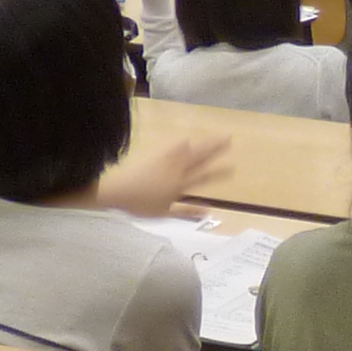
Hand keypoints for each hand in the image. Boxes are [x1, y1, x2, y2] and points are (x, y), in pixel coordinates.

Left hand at [103, 133, 227, 218]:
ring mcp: (166, 159)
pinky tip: (187, 138)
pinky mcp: (155, 153)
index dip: (220, 172)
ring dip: (204, 143)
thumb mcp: (165, 213)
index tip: (233, 167)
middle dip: (216, 148)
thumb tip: (208, 210)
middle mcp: (177, 170)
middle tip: (229, 139)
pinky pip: (172, 146)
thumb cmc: (140, 204)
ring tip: (216, 137)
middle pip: (200, 157)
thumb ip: (188, 211)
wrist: (118, 188)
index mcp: (180, 185)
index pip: (205, 177)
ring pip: (190, 150)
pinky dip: (181, 143)